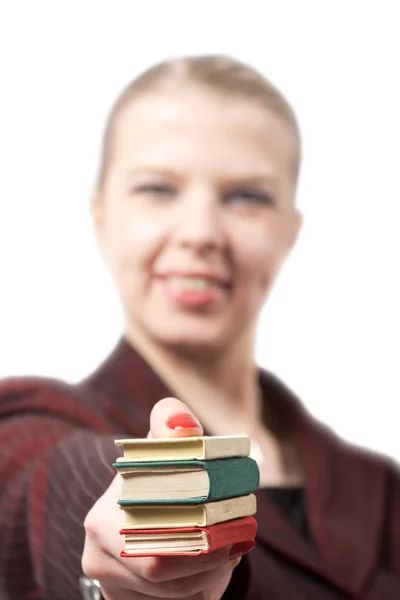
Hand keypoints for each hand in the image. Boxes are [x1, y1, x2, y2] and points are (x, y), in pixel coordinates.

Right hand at [82, 398, 245, 599]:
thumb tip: (180, 425)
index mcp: (102, 522)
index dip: (201, 542)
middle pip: (166, 577)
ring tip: (229, 546)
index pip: (156, 550)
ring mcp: (113, 587)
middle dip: (209, 560)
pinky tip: (212, 565)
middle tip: (239, 539)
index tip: (233, 526)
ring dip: (209, 574)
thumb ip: (170, 419)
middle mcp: (99, 559)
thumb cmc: (155, 470)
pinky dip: (202, 587)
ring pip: (174, 594)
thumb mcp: (160, 441)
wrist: (137, 507)